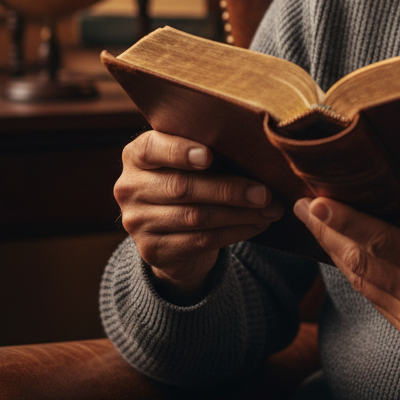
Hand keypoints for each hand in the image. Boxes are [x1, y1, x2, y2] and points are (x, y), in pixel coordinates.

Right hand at [115, 130, 282, 296]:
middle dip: (229, 189)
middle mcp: (130, 188)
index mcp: (137, 155)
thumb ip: (209, 149)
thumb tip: (258, 150)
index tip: (209, 155)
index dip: (180, 151)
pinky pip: (200, 241)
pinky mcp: (152, 250)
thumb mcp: (191, 160)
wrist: (171, 231)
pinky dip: (235, 232)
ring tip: (269, 209)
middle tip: (265, 192)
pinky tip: (257, 224)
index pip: (152, 148)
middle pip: (182, 187)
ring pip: (195, 217)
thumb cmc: (192, 179)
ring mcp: (137, 222)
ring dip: (239, 214)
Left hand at [293, 159, 399, 378]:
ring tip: (314, 224)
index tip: (318, 203)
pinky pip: (374, 298)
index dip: (348, 223)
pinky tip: (344, 255)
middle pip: (360, 263)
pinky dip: (355, 274)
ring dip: (335, 253)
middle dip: (327, 233)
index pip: (384, 244)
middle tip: (301, 205)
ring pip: (362, 283)